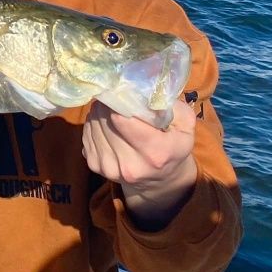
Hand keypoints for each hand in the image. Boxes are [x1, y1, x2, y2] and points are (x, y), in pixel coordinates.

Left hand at [82, 99, 198, 230]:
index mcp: (155, 153)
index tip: (122, 91)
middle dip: (109, 104)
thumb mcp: (184, 127)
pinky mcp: (94, 166)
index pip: (122, 119)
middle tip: (116, 97)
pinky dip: (94, 124)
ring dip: (100, 112)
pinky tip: (107, 125)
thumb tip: (146, 91)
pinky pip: (86, 133)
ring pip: (93, 124)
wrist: (159, 180)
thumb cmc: (173, 146)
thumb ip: (172, 108)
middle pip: (105, 119)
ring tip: (112, 111)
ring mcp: (109, 168)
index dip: (119, 100)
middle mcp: (130, 165)